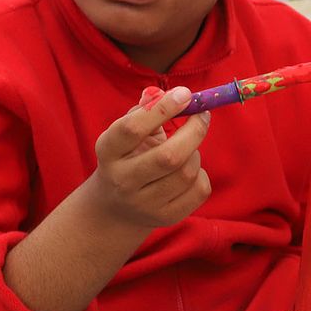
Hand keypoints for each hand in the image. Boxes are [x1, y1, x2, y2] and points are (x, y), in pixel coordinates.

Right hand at [86, 86, 212, 229]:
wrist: (116, 208)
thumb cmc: (128, 158)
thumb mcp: (126, 135)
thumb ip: (143, 111)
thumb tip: (162, 93)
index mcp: (108, 152)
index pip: (132, 129)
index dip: (162, 109)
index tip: (184, 93)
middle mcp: (123, 180)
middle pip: (168, 157)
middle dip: (194, 131)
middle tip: (202, 115)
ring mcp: (144, 203)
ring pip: (187, 172)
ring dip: (195, 153)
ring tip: (187, 148)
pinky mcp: (165, 217)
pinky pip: (199, 190)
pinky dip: (201, 174)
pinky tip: (189, 171)